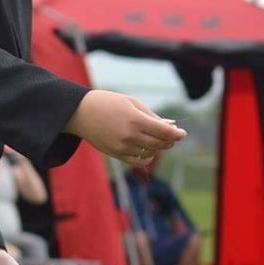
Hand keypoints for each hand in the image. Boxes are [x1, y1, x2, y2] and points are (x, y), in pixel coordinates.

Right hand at [64, 90, 185, 163]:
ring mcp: (122, 146)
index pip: (164, 131)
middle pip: (159, 143)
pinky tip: (149, 152)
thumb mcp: (131, 103)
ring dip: (158, 148)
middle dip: (169, 141)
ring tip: (160, 141)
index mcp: (136, 120)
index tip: (182, 133)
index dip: (176, 134)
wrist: (81, 113)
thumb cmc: (108, 103)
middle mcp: (130, 135)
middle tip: (173, 137)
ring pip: (150, 152)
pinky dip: (146, 158)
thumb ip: (151, 116)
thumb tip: (170, 125)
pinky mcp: (115, 154)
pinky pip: (137, 161)